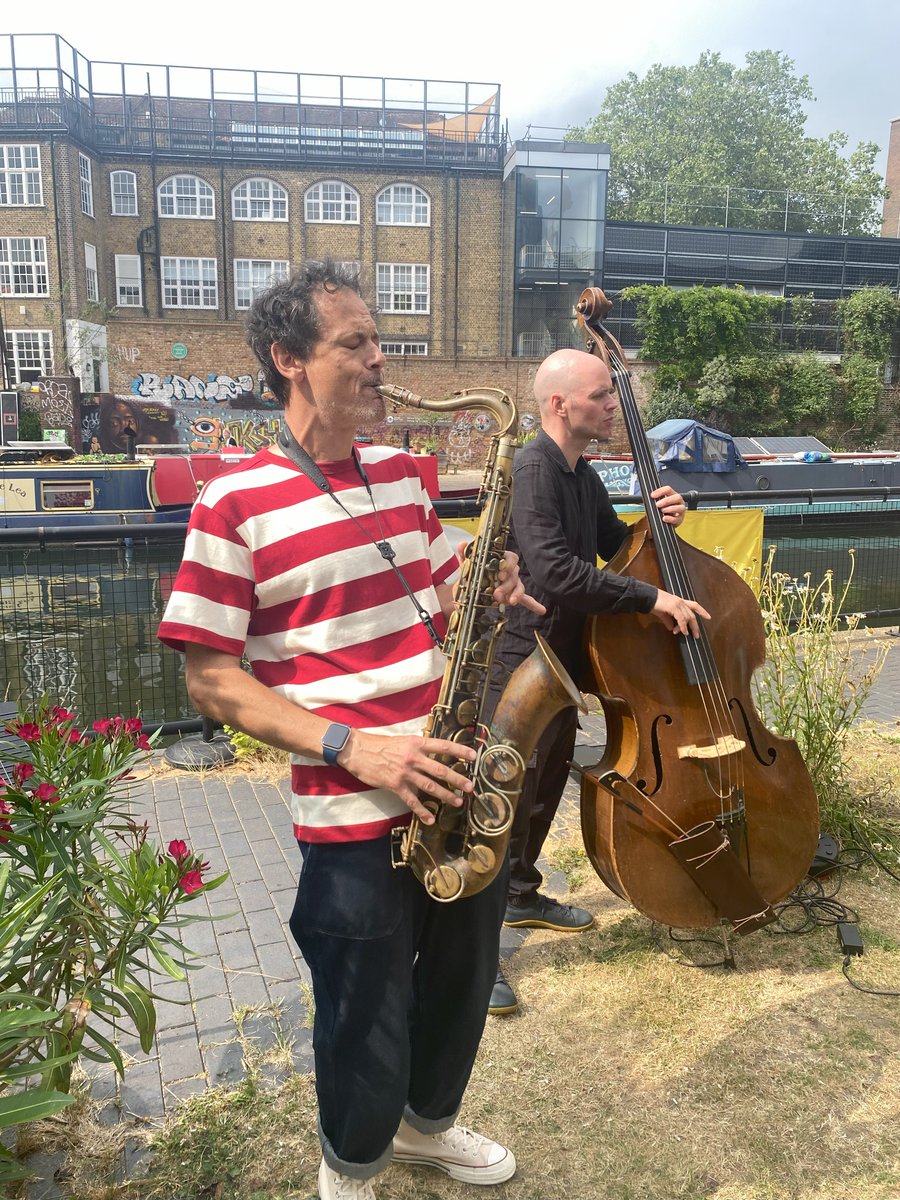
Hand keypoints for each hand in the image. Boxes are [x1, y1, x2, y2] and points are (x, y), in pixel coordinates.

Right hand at [338, 730, 476, 823]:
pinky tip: (430, 819)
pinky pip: (412, 801)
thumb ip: (417, 747)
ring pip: (430, 786)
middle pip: (441, 770)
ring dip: (446, 795)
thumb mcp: (402, 740)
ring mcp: (405, 773)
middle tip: (470, 786)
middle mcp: (414, 758)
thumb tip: (432, 752)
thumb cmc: (379, 744)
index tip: (474, 756)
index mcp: (416, 743)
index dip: (460, 751)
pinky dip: (422, 811)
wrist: (357, 751)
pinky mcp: (395, 785)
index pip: (443, 746)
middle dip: (458, 779)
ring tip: (458, 802)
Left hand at [456, 543, 545, 614]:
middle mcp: (509, 571)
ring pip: (518, 587)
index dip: (508, 564)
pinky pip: (526, 599)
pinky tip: (541, 610)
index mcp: (500, 560)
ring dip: (515, 594)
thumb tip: (462, 544)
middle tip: (496, 592)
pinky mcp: (512, 596)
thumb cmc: (472, 574)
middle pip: (514, 575)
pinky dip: (534, 605)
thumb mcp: (466, 566)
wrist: (468, 590)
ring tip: (510, 602)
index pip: (511, 557)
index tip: (500, 573)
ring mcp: (512, 584)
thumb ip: (464, 554)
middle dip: (506, 584)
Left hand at [650, 485, 686, 526]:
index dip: (660, 491)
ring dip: (670, 509)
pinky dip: (670, 518)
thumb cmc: (663, 510)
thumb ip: (655, 500)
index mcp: (673, 495)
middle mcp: (679, 502)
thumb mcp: (659, 503)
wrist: (666, 520)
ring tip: (662, 511)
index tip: (652, 495)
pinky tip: (664, 518)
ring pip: (680, 508)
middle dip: (667, 500)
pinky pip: (677, 519)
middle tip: (657, 504)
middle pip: (677, 497)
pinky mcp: (679, 519)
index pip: (668, 489)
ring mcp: (680, 511)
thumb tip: (648, 499)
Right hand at [651, 589, 710, 637]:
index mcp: (679, 601)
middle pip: (692, 615)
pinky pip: (681, 619)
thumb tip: (672, 628)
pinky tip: (683, 631)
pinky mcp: (673, 607)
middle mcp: (680, 601)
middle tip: (697, 635)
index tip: (708, 617)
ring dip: (686, 628)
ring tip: (686, 634)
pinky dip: (682, 626)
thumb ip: (669, 620)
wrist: (647, 597)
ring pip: (687, 618)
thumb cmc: (654, 604)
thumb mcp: (663, 613)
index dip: (702, 611)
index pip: (694, 605)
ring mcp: (678, 604)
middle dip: (695, 626)